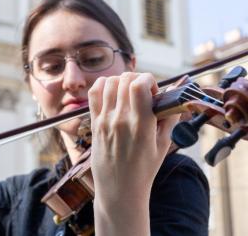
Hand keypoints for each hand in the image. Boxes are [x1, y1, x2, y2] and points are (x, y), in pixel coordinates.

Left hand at [88, 72, 179, 234]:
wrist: (119, 189)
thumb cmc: (144, 170)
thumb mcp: (163, 145)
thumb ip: (170, 117)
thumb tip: (174, 94)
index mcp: (140, 125)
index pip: (138, 84)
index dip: (149, 80)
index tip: (154, 91)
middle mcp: (120, 119)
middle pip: (125, 80)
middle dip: (138, 79)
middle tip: (143, 93)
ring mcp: (104, 120)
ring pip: (109, 83)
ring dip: (122, 81)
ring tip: (128, 93)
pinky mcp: (94, 123)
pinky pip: (94, 93)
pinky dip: (103, 85)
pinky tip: (112, 92)